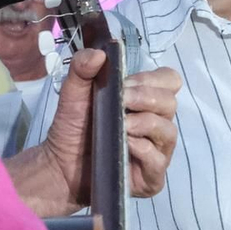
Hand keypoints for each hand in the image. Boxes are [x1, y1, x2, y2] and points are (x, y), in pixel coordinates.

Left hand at [28, 54, 180, 209]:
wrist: (60, 165)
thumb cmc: (73, 129)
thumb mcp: (73, 94)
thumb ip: (82, 69)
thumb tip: (100, 52)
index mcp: (145, 102)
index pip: (169, 81)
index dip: (151, 79)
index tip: (125, 84)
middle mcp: (156, 125)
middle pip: (171, 103)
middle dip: (145, 97)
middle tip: (121, 101)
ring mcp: (156, 152)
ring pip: (168, 131)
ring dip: (145, 122)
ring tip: (121, 125)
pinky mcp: (151, 177)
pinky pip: (158, 160)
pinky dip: (143, 149)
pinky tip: (126, 145)